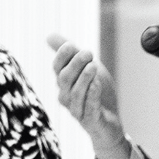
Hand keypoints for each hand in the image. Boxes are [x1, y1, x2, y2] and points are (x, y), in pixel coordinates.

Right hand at [47, 34, 129, 158]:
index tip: (71, 45)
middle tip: (88, 52)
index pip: (57, 68)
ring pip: (75, 93)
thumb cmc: (96, 95)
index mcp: (64, 83)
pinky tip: (97, 84)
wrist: (109, 123)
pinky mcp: (91, 121)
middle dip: (75, 64)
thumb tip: (49, 36)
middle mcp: (66, 97)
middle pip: (64, 79)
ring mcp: (77, 110)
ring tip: (94, 66)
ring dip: (84, 78)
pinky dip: (92, 95)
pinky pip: (89, 108)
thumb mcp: (86, 70)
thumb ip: (70, 54)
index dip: (62, 56)